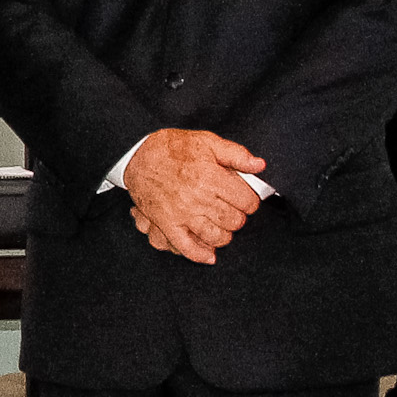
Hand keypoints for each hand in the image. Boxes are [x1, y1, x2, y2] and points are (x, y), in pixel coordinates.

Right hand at [123, 128, 267, 264]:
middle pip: (234, 220)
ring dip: (224, 234)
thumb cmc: (173, 148)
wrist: (137, 155)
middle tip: (232, 210)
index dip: (250, 201)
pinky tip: (210, 254)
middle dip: (238, 217)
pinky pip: (187, 247)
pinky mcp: (167, 224)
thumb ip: (236, 154)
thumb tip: (259, 165)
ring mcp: (182, 213)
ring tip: (221, 224)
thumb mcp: (207, 141)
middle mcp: (198, 197)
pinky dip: (201, 255)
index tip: (245, 199)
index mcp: (210, 176)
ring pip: (216, 236)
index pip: (246, 201)